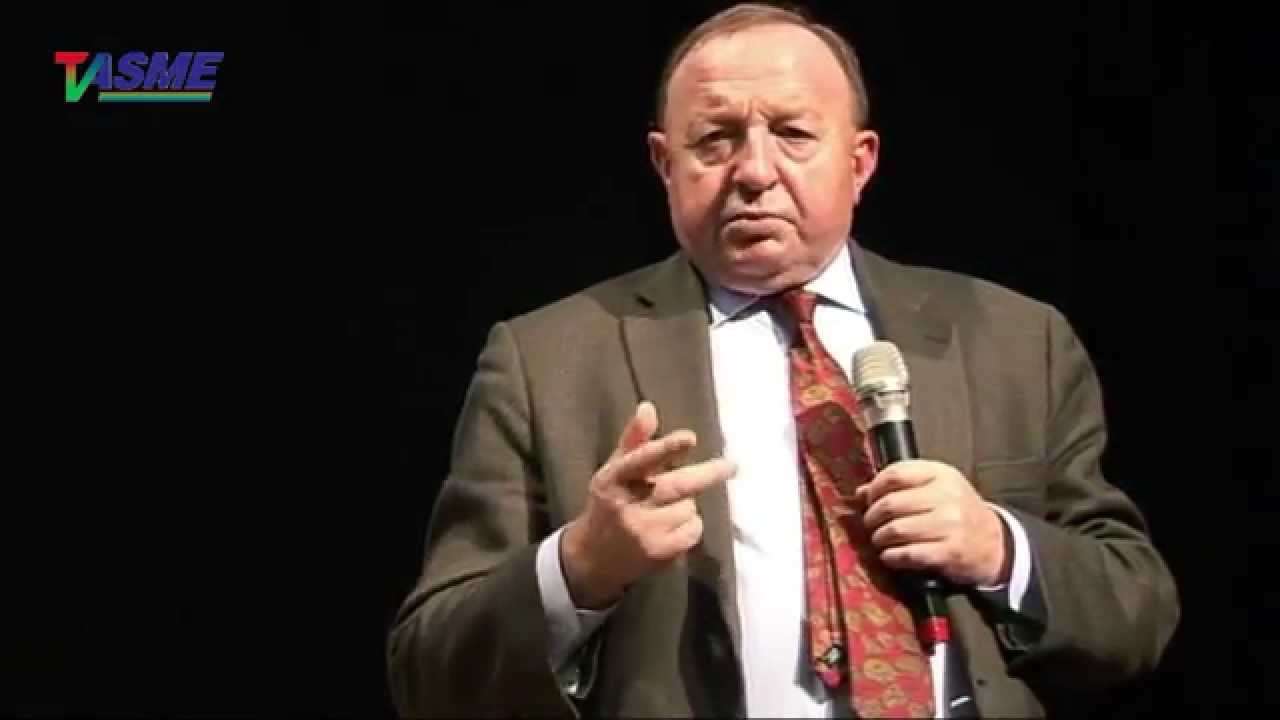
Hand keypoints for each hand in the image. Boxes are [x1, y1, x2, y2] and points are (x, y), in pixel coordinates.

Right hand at [560, 401, 736, 608]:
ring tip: (668, 508)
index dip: (666, 448)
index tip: (689, 438)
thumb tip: (648, 407)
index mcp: (613, 477)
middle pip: (676, 485)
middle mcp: (626, 504)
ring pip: (689, 507)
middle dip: (708, 474)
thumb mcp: (614, 470)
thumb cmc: (610, 504)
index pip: (642, 459)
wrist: (593, 558)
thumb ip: (634, 440)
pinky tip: (672, 527)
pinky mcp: (657, 552)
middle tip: (731, 466)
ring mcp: (643, 531)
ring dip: (688, 503)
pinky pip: (692, 530)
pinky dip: (691, 526)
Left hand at [854, 459, 1009, 587]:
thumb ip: (902, 486)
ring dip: (879, 539)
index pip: (894, 474)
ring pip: (895, 530)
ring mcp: (950, 524)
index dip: (874, 488)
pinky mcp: (949, 552)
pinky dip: (891, 557)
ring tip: (880, 541)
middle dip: (872, 518)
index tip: (869, 500)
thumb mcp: (937, 489)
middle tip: (871, 525)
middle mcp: (946, 496)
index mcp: (941, 474)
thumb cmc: (959, 513)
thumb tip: (861, 492)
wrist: (995, 544)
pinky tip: (890, 556)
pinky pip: (907, 554)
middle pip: (889, 504)